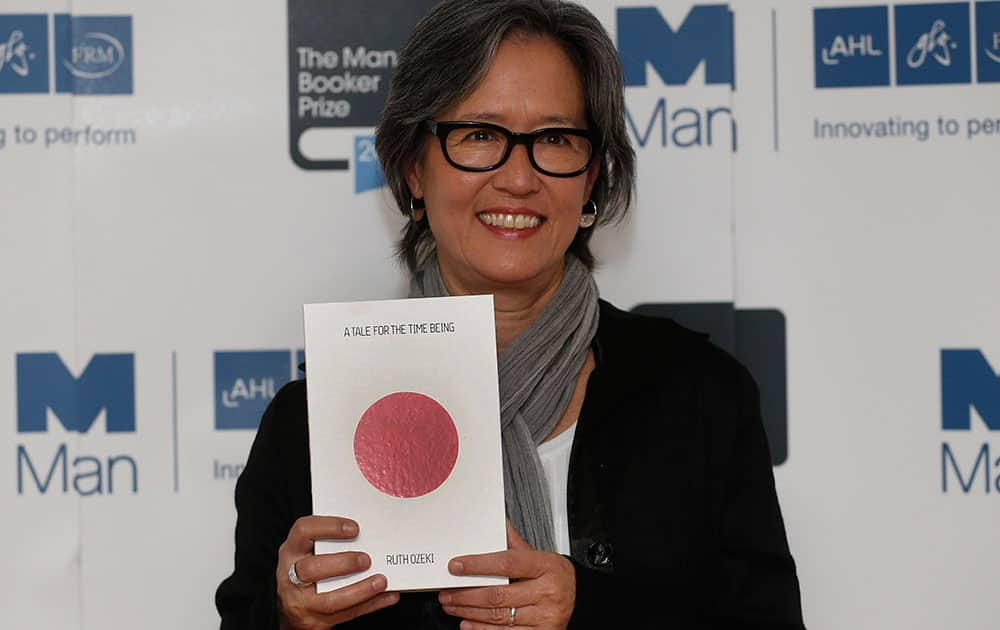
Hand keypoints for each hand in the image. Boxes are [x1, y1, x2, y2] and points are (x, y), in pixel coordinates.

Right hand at [276, 516, 398, 628]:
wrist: (292, 608)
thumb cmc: (305, 571)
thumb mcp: (307, 552)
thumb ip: (328, 543)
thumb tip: (367, 535)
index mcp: (292, 551)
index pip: (303, 531)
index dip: (329, 527)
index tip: (354, 529)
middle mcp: (291, 575)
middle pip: (311, 569)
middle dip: (343, 563)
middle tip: (367, 559)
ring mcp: (301, 602)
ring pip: (330, 600)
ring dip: (360, 590)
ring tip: (381, 581)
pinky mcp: (315, 621)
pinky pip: (346, 614)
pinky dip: (370, 604)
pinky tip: (387, 596)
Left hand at [438, 522, 574, 628]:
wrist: (580, 599)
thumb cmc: (555, 576)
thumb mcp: (540, 556)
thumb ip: (515, 543)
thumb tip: (496, 524)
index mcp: (547, 566)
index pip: (506, 563)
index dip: (477, 565)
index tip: (456, 566)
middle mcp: (547, 592)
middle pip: (497, 594)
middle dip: (465, 594)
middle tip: (446, 591)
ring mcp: (544, 616)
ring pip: (497, 615)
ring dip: (468, 611)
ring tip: (451, 604)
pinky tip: (467, 623)